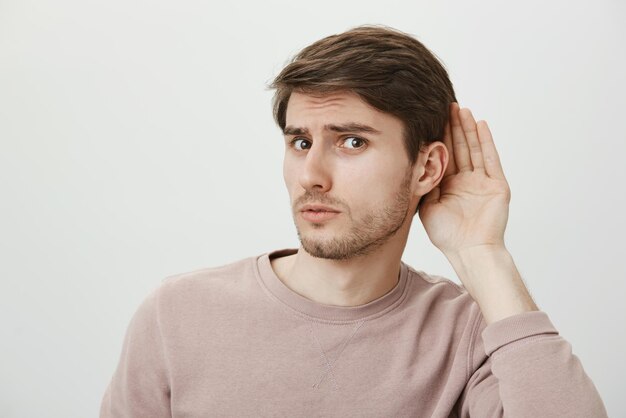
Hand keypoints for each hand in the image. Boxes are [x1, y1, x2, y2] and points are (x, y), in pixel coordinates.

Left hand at [418, 103, 510, 255]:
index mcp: (450, 186)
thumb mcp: (428, 206)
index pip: (445, 156)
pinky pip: (491, 159)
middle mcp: (467, 181)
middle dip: (454, 127)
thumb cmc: (448, 235)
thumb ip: (425, 185)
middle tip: (447, 105)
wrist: (469, 250)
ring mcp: (483, 182)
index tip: (433, 118)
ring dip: (468, 129)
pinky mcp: (497, 185)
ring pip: (474, 149)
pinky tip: (480, 125)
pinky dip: (486, 142)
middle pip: (460, 148)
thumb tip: (415, 162)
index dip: (440, 137)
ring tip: (462, 109)